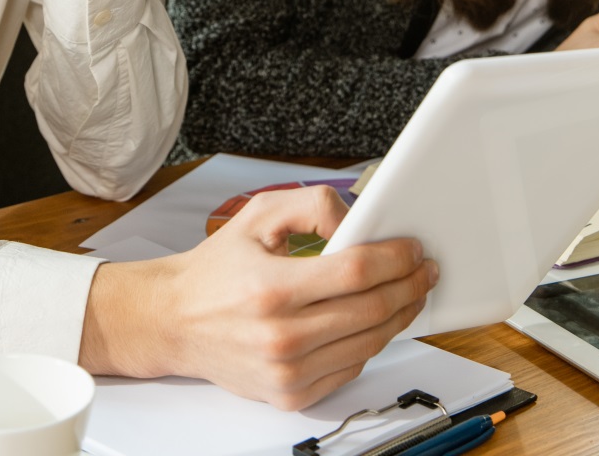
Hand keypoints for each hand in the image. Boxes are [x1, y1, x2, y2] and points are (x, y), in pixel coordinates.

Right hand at [78, 186, 435, 409]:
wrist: (175, 321)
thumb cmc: (215, 270)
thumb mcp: (256, 216)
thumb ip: (311, 205)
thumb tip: (357, 220)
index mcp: (271, 288)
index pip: (356, 271)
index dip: (396, 258)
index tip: (413, 249)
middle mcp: (280, 335)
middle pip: (372, 309)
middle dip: (409, 285)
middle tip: (423, 270)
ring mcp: (287, 371)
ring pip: (369, 342)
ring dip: (399, 316)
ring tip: (408, 293)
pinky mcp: (290, 394)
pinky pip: (351, 368)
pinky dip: (370, 343)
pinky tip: (373, 321)